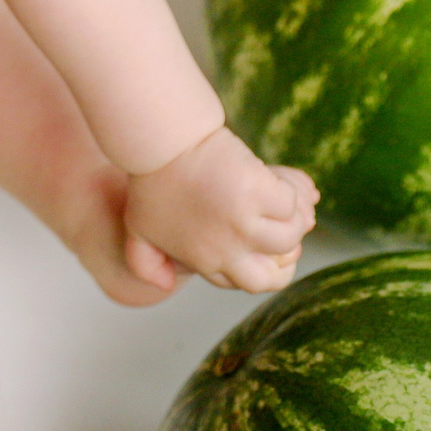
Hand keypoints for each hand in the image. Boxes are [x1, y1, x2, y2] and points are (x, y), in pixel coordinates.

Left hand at [122, 126, 317, 294]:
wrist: (160, 143)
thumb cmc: (151, 181)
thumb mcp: (138, 230)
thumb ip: (146, 264)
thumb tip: (166, 286)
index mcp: (205, 261)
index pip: (245, 283)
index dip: (259, 264)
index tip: (259, 241)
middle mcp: (229, 250)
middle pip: (275, 278)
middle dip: (285, 257)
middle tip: (282, 229)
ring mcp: (245, 223)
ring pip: (290, 237)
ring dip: (292, 218)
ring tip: (281, 200)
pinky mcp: (259, 193)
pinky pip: (291, 204)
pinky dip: (291, 191)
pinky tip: (278, 180)